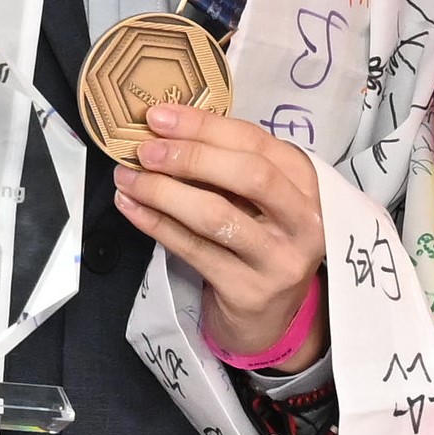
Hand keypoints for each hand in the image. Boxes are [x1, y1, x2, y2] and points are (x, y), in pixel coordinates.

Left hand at [118, 104, 326, 360]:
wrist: (268, 317)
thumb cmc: (257, 243)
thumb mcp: (259, 201)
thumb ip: (228, 166)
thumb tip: (165, 130)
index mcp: (306, 183)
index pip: (256, 142)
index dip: (204, 126)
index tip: (158, 116)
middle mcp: (303, 220)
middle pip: (248, 175)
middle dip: (189, 157)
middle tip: (144, 150)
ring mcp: (279, 259)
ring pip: (216, 215)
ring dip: (163, 192)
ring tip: (128, 178)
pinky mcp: (249, 290)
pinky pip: (194, 250)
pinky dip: (156, 225)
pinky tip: (131, 208)